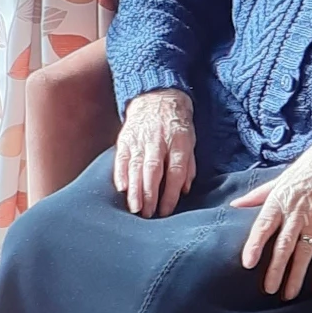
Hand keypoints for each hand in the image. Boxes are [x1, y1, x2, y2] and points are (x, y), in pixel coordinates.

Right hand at [113, 90, 197, 217]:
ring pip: (136, 167)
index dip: (170, 192)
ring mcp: (140, 140)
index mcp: (179, 143)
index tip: (166, 210)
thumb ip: (188, 165)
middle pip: (154, 171)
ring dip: (135, 190)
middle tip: (147, 215)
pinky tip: (121, 188)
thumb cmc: (177, 125)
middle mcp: (159, 142)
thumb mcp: (191, 141)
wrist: (157, 97)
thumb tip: (184, 190)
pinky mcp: (125, 139)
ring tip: (134, 208)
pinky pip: (122, 158)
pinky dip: (121, 174)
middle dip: (150, 195)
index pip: (175, 171)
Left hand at [230, 144, 311, 299]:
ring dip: (297, 275)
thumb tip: (235, 204)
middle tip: (269, 289)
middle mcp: (296, 216)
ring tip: (289, 294)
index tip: (248, 263)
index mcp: (279, 204)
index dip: (256, 245)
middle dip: (276, 269)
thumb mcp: (278, 179)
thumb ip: (257, 196)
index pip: (264, 227)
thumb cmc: (306, 170)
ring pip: (305, 253)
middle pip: (284, 247)